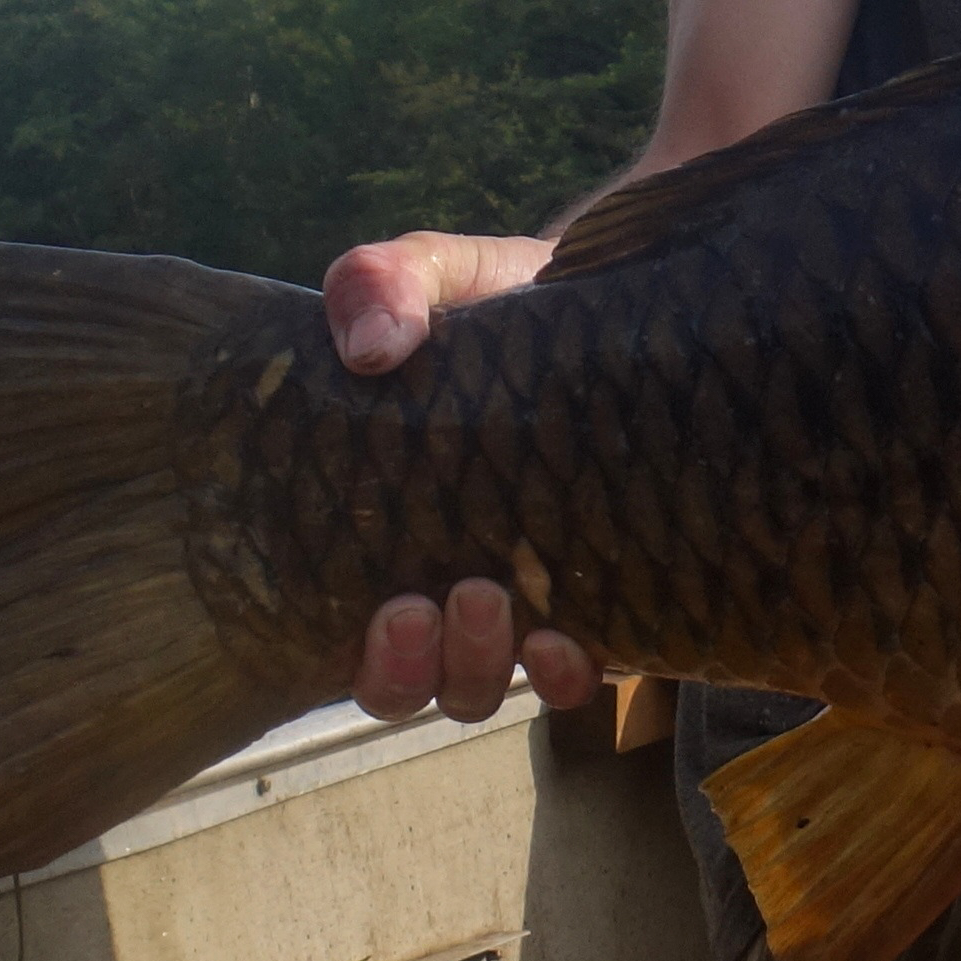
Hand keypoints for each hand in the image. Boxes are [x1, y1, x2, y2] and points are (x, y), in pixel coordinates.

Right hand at [320, 230, 598, 721]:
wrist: (620, 308)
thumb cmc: (508, 305)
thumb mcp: (440, 274)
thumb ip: (381, 284)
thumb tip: (370, 346)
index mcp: (385, 524)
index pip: (340, 631)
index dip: (362, 650)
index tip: (387, 604)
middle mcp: (445, 577)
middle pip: (408, 681)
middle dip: (412, 666)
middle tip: (437, 599)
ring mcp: (524, 594)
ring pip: (479, 686)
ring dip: (480, 667)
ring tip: (494, 599)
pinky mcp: (600, 597)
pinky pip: (576, 671)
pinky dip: (569, 673)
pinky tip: (571, 640)